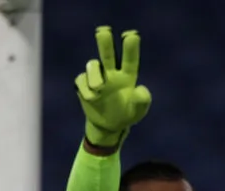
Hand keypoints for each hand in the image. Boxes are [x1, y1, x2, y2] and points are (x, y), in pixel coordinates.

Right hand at [75, 26, 151, 147]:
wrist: (109, 126)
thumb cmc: (127, 115)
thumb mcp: (138, 111)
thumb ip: (142, 101)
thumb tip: (141, 89)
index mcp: (127, 75)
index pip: (130, 59)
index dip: (130, 48)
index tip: (132, 36)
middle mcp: (112, 72)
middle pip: (107, 53)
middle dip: (105, 42)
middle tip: (104, 31)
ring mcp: (97, 78)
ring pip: (92, 65)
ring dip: (94, 74)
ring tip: (100, 88)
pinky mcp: (84, 85)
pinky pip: (81, 79)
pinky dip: (85, 88)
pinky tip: (92, 98)